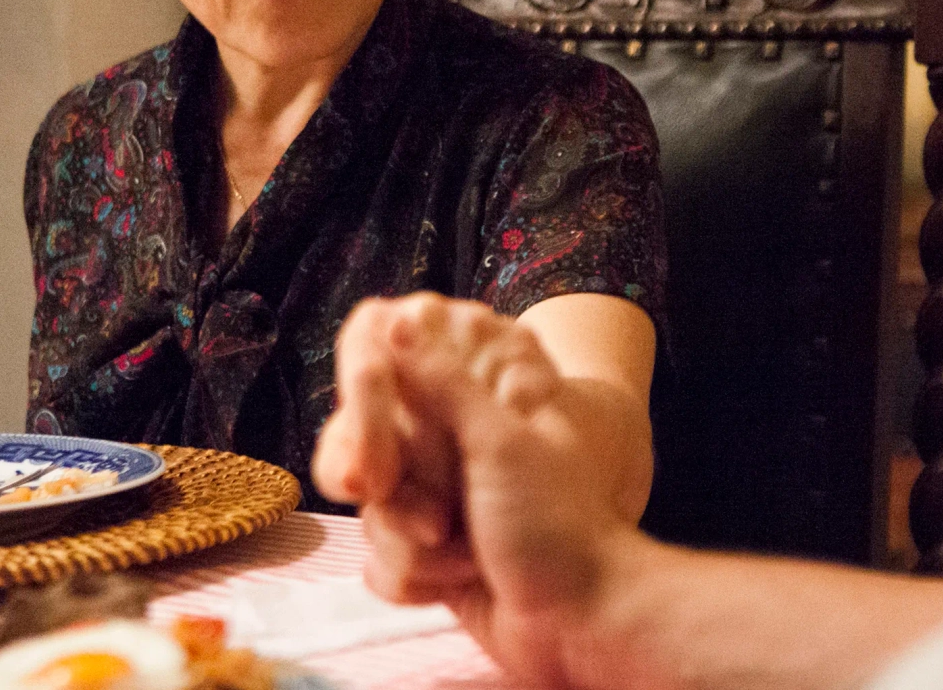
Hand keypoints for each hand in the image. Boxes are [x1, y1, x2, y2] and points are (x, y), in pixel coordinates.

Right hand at [313, 294, 648, 687]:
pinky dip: (416, 580)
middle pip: (361, 456)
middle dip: (398, 501)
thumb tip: (398, 321)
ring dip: (412, 549)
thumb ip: (443, 384)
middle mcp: (445, 444)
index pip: (381, 376)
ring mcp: (432, 500)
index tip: (378, 466)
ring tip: (468, 554)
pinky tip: (461, 582)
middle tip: (441, 521)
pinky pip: (379, 564)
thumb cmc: (555, 521)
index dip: (366, 416)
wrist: (581, 620)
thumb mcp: (501, 442)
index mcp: (469, 401)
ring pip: (369, 517)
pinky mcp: (425, 554)